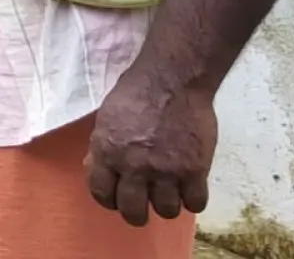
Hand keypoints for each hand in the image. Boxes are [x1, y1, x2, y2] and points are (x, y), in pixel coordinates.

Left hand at [86, 71, 215, 225]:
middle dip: (136, 213)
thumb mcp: (106, 120)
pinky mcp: (195, 169)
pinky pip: (195, 203)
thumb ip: (103, 148)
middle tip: (144, 205)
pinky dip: (193, 199)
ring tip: (169, 193)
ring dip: (167, 205)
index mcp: (108, 153)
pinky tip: (190, 188)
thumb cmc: (136, 93)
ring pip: (166, 211)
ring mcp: (166, 171)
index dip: (109, 199)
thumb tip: (99, 170)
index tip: (117, 197)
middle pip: (133, 212)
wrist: (172, 80)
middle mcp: (135, 167)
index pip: (101, 193)